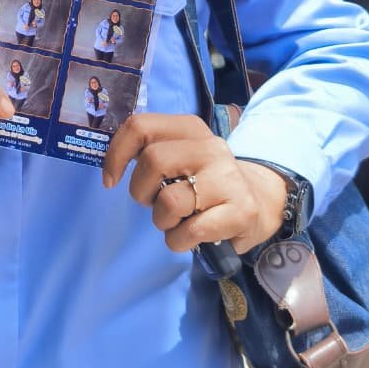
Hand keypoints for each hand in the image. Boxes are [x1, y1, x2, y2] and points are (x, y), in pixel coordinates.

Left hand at [102, 113, 287, 254]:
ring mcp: (227, 179)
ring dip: (162, 221)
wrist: (259, 201)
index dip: (116, 155)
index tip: (110, 180)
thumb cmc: (205, 182)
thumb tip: (110, 166)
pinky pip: (190, 231)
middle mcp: (210, 148)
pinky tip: (190, 237)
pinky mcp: (239, 211)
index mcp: (190, 129)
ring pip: (169, 201)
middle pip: (153, 162)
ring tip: (176, 221)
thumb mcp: (180, 157)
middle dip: (141, 192)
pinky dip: (179, 241)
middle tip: (152, 203)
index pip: (140, 126)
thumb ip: (150, 152)